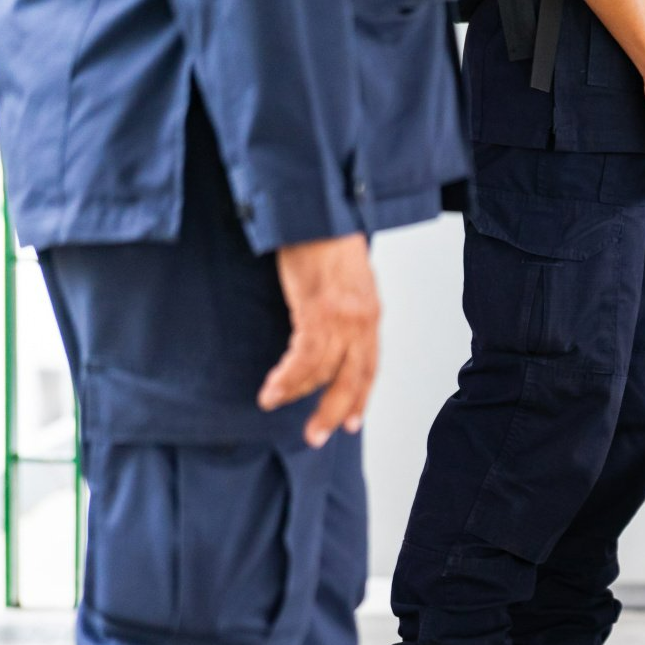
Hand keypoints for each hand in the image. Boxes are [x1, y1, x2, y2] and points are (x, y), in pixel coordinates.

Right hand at [258, 233, 380, 447]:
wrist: (319, 208)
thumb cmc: (326, 238)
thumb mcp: (344, 279)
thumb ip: (343, 309)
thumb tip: (329, 332)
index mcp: (371, 314)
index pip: (369, 366)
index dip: (360, 396)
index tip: (351, 421)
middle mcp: (363, 321)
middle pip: (353, 379)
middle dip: (335, 410)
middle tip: (318, 436)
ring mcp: (343, 318)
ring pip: (323, 372)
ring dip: (297, 393)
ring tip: (273, 403)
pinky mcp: (318, 312)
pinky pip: (304, 358)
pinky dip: (287, 378)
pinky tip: (272, 389)